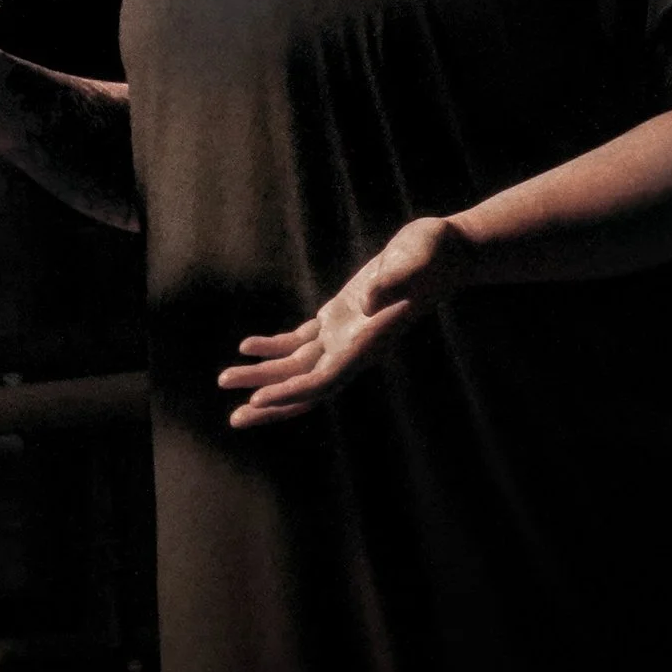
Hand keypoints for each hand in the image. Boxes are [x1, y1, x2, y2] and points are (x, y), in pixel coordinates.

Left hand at [217, 216, 474, 425]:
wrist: (447, 251)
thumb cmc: (433, 256)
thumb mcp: (414, 263)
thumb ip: (393, 283)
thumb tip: (368, 301)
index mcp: (368, 343)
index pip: (323, 380)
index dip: (290, 392)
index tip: (257, 399)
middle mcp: (354, 347)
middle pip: (305, 386)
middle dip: (269, 403)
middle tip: (234, 420)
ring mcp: (346, 333)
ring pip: (298, 365)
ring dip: (262, 375)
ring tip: (224, 379)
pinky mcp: (341, 316)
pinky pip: (302, 341)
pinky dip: (274, 346)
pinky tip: (247, 346)